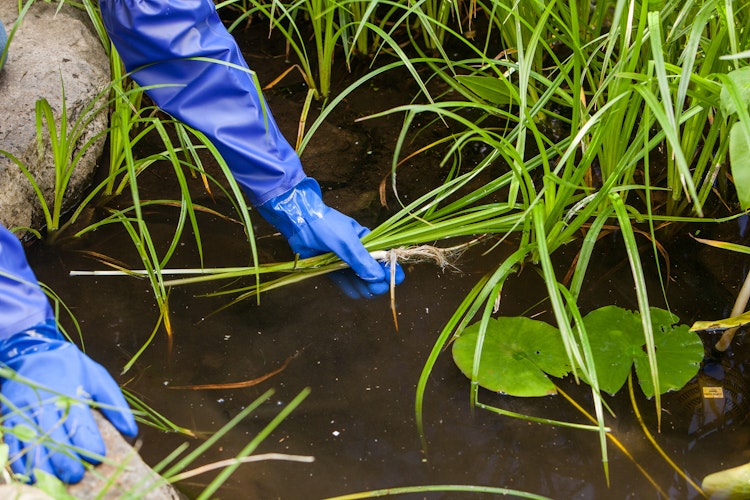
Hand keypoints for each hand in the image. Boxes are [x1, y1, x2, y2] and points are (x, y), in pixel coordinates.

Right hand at [0, 328, 137, 483]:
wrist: (31, 351)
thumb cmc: (70, 366)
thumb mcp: (97, 377)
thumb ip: (115, 403)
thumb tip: (131, 430)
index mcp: (69, 391)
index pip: (79, 421)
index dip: (88, 440)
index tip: (98, 455)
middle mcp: (44, 403)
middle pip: (53, 435)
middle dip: (65, 458)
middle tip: (76, 475)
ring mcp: (24, 411)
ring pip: (31, 442)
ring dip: (42, 464)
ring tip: (54, 480)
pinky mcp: (10, 417)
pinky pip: (13, 442)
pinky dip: (20, 460)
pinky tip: (30, 474)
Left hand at [256, 177, 404, 295]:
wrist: (300, 221)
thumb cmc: (327, 226)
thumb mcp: (347, 241)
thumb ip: (361, 260)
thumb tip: (378, 277)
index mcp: (367, 241)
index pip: (384, 257)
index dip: (391, 268)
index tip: (394, 279)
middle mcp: (357, 251)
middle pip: (373, 270)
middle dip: (378, 280)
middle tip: (378, 288)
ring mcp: (344, 260)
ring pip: (359, 278)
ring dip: (365, 286)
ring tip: (368, 293)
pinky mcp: (331, 267)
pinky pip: (343, 280)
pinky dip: (350, 287)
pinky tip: (356, 293)